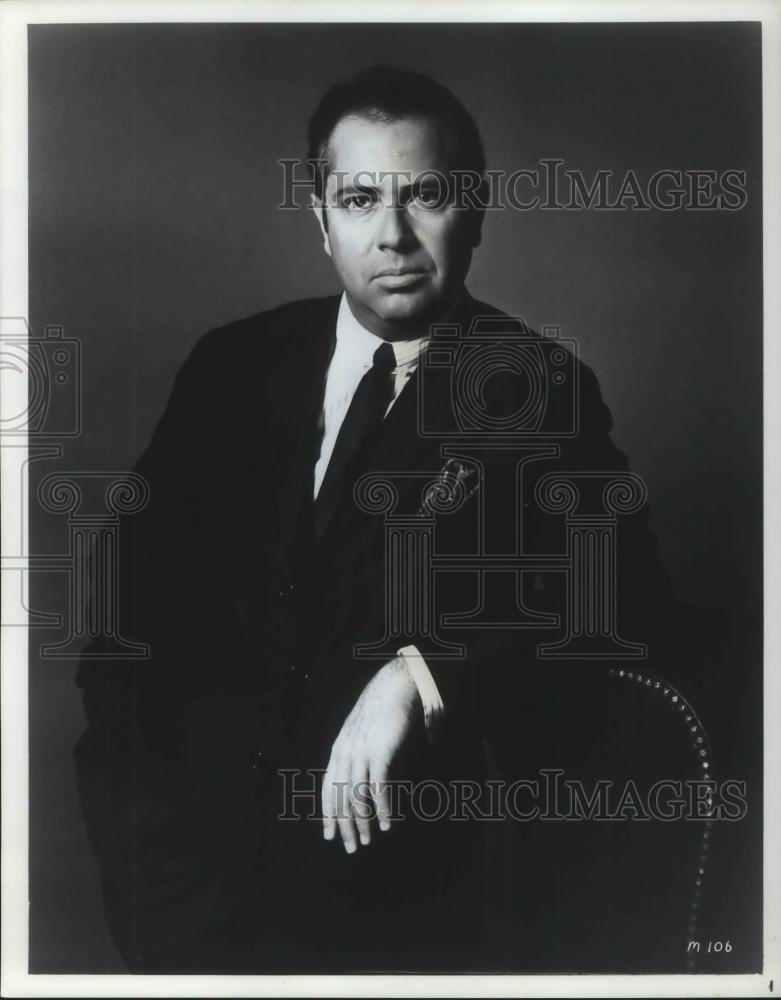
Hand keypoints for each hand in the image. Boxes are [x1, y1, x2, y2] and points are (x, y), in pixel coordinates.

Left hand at [322, 655, 421, 852]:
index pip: (328, 789)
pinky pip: (378, 788)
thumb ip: (355, 755)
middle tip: (353, 847)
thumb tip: (356, 781)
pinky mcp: (379, 753)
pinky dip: (382, 809)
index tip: (331, 836)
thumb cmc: (381, 712)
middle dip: (345, 826)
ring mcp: (361, 753)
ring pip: (357, 797)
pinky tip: (387, 824)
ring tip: (370, 839)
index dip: (328, 814)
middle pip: (340, 798)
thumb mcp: (360, 734)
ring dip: (364, 822)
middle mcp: (345, 753)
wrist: (394, 688)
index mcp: (338, 750)